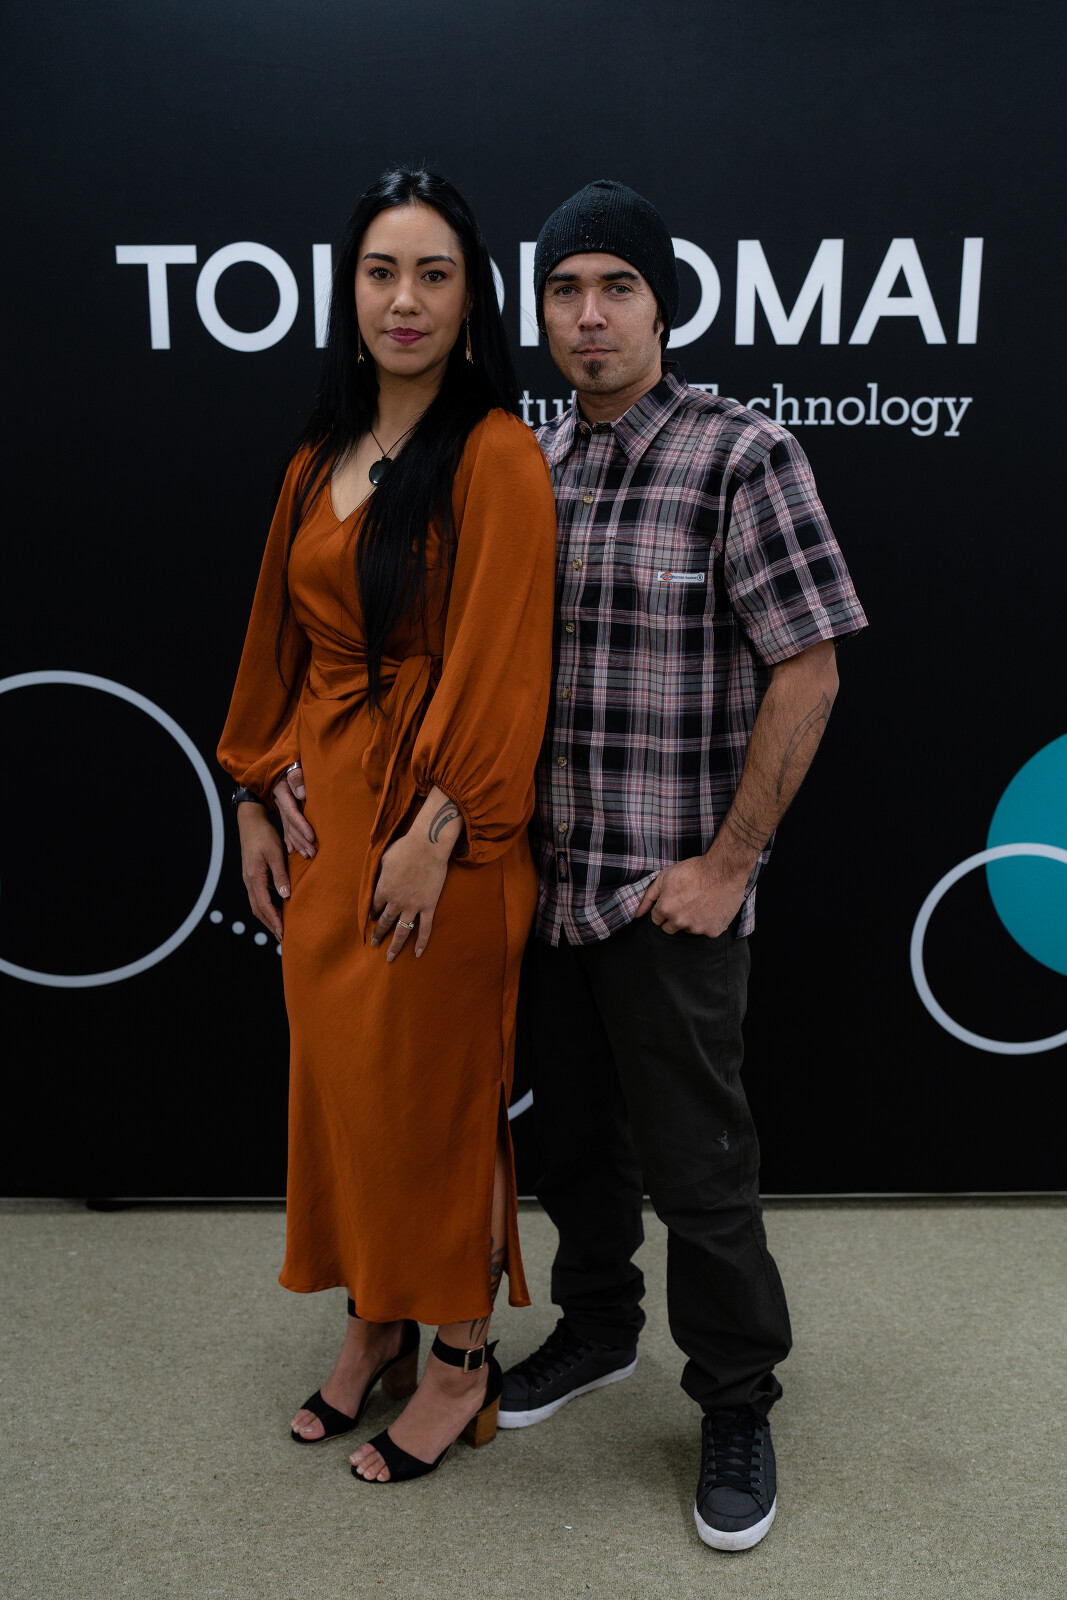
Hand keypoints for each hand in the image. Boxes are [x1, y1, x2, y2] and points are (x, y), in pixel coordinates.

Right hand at [237, 803, 289, 940]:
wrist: (250, 822)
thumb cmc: (264, 835)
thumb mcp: (275, 853)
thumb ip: (280, 874)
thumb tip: (285, 896)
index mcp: (254, 878)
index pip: (264, 906)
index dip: (274, 921)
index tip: (284, 934)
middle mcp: (249, 881)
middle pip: (258, 910)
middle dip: (270, 925)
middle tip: (283, 938)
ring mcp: (250, 879)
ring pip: (257, 904)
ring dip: (268, 917)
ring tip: (281, 928)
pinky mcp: (252, 875)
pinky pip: (259, 896)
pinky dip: (267, 907)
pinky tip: (278, 909)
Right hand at [272, 762, 316, 857]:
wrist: (278, 761)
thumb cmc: (289, 762)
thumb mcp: (292, 765)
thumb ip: (296, 777)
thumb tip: (301, 793)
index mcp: (282, 792)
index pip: (291, 812)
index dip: (301, 825)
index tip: (312, 837)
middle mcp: (280, 802)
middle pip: (290, 825)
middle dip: (301, 840)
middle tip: (313, 853)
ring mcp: (281, 807)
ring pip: (288, 828)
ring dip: (297, 843)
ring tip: (308, 855)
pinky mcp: (283, 809)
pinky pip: (285, 827)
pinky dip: (289, 839)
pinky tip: (292, 850)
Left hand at [370, 830, 448, 961]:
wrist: (427, 845)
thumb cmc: (405, 847)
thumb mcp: (384, 858)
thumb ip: (379, 872)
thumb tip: (377, 878)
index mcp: (383, 889)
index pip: (374, 907)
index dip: (372, 914)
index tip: (372, 919)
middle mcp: (395, 901)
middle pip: (384, 922)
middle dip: (378, 934)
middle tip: (374, 944)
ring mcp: (412, 906)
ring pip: (401, 931)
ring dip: (394, 945)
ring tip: (390, 957)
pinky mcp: (428, 906)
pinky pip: (424, 928)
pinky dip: (421, 942)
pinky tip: (417, 954)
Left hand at [635, 852, 747, 937]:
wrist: (724, 869)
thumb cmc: (694, 870)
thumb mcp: (665, 877)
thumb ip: (648, 897)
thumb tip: (636, 914)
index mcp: (666, 909)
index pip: (657, 919)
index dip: (664, 908)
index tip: (674, 900)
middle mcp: (680, 922)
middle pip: (670, 928)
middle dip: (674, 918)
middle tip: (686, 902)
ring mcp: (698, 928)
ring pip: (688, 929)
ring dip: (692, 920)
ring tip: (701, 902)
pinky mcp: (713, 931)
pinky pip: (706, 931)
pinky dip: (709, 922)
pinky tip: (712, 908)